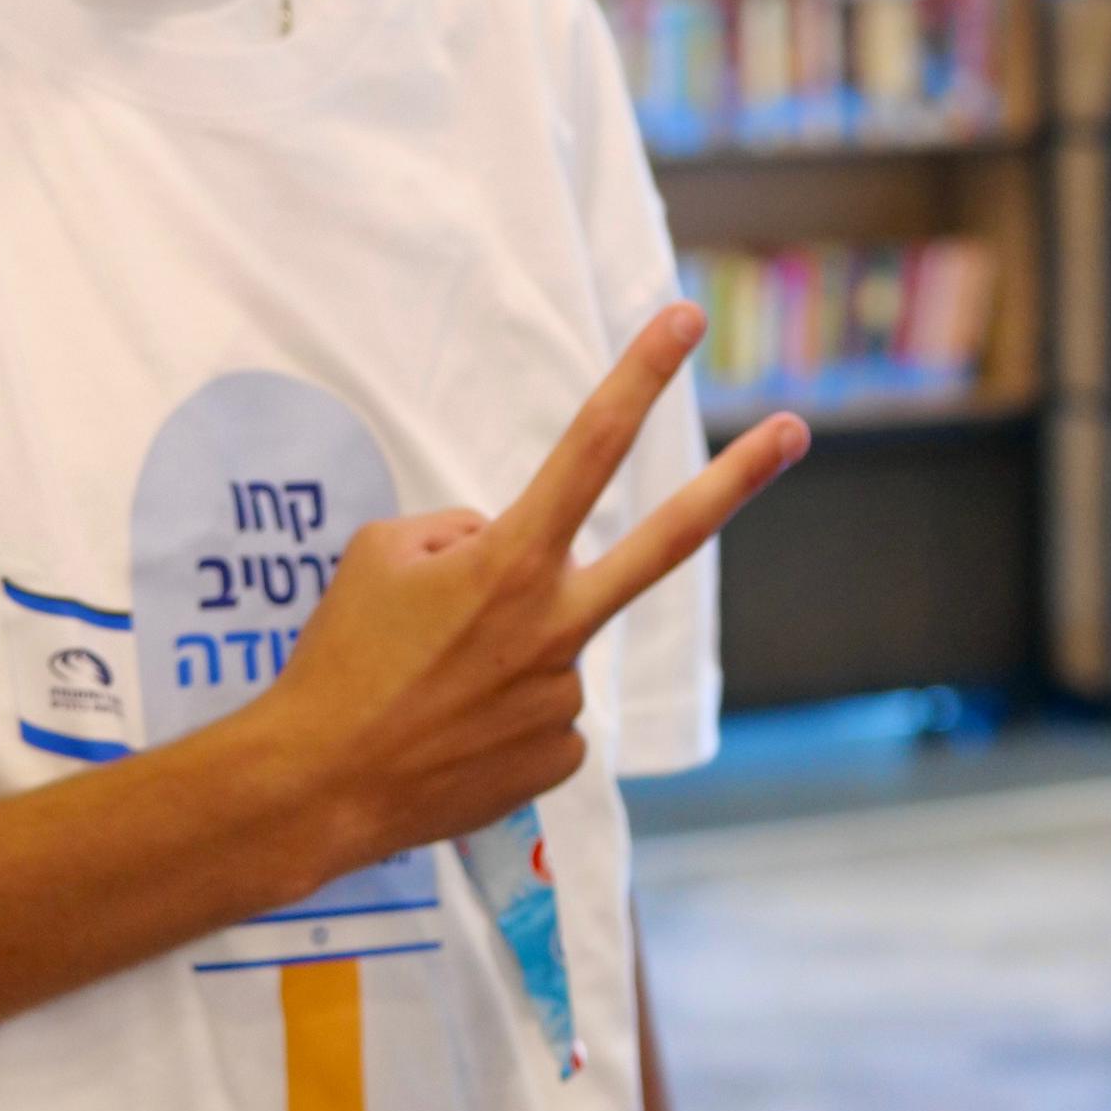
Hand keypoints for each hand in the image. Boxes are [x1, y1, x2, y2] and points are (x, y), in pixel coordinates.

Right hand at [252, 306, 803, 866]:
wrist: (315, 788)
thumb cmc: (339, 662)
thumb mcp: (379, 554)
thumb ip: (461, 532)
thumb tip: (507, 546)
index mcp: (510, 563)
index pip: (588, 448)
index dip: (638, 377)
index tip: (685, 321)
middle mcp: (555, 625)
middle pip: (666, 542)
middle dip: (737, 479)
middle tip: (795, 429)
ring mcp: (565, 696)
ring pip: (552, 641)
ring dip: (503, 651)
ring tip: (428, 689)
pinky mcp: (560, 758)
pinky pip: (540, 710)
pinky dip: (501, 712)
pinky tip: (450, 732)